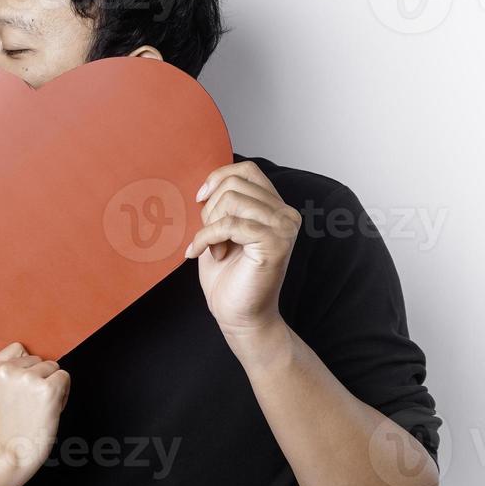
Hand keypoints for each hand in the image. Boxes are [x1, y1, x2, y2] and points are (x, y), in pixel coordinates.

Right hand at [0, 341, 68, 485]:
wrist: (9, 455)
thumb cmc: (7, 427)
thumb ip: (8, 370)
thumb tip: (35, 354)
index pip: (18, 348)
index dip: (25, 368)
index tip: (18, 391)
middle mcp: (6, 370)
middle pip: (37, 358)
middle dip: (39, 378)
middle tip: (29, 404)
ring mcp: (27, 379)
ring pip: (52, 366)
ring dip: (51, 385)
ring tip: (38, 407)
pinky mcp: (48, 389)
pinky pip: (64, 377)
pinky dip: (63, 393)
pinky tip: (50, 409)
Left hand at [185, 161, 301, 348]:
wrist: (239, 315)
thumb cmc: (228, 277)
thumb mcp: (221, 231)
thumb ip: (222, 205)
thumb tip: (205, 183)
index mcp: (274, 207)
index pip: (247, 170)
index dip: (218, 177)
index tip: (200, 199)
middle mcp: (285, 214)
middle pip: (235, 183)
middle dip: (210, 208)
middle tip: (208, 237)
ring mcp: (284, 228)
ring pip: (232, 199)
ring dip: (210, 224)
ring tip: (212, 249)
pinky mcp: (275, 243)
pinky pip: (231, 224)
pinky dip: (207, 237)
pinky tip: (201, 254)